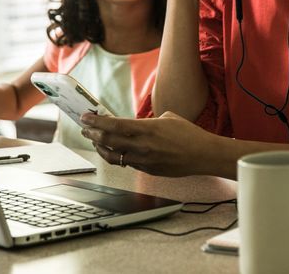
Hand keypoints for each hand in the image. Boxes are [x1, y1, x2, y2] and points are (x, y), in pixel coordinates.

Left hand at [79, 111, 229, 176]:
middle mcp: (143, 146)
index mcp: (147, 129)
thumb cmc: (188, 134)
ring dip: (101, 147)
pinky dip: (117, 156)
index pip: (114, 125)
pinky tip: (113, 151)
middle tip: (85, 129)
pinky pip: (127, 164)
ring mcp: (144, 161)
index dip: (96, 122)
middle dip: (93, 134)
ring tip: (96, 141)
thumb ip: (147, 121)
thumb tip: (134, 124)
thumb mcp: (167, 117)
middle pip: (109, 141)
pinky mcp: (148, 171)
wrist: (203, 155)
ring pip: (114, 156)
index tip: (86, 117)